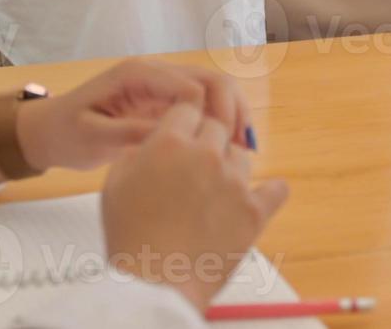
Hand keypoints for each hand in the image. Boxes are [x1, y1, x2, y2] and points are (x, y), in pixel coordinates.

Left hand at [18, 59, 251, 172]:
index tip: (225, 146)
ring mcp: (161, 86)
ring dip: (231, 115)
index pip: (191, 85)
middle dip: (232, 110)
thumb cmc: (66, 134)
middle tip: (243, 148)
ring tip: (243, 149)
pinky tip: (229, 148)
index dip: (214, 113)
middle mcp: (155, 73)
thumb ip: (129, 135)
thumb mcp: (92, 138)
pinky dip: (219, 122)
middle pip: (210, 80)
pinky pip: (201, 105)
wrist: (47, 132)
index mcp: (138, 75)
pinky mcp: (164, 101)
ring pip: (212, 91)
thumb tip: (170, 137)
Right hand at [102, 102, 288, 311]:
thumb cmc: (130, 236)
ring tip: (211, 193)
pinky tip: (267, 192)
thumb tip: (153, 142)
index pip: (188, 107)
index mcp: (170, 142)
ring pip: (241, 157)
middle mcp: (206, 154)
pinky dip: (271, 190)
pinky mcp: (254, 211)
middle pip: (217, 127)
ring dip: (228, 168)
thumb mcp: (115, 183)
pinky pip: (275, 189)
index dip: (184, 120)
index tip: (183, 131)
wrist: (155, 283)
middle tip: (193, 166)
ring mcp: (234, 182)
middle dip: (204, 141)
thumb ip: (136, 151)